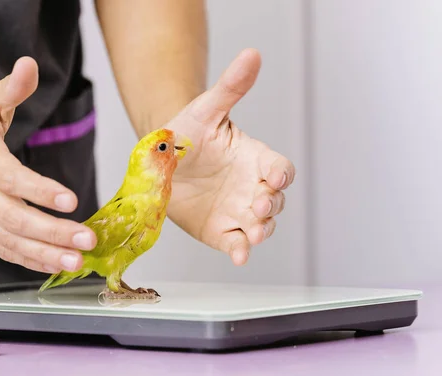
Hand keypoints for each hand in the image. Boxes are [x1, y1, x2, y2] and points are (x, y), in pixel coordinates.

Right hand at [0, 57, 96, 272]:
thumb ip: (11, 88)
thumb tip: (30, 64)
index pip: (10, 177)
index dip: (39, 190)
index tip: (70, 199)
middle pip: (13, 217)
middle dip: (52, 232)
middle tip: (86, 239)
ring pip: (9, 240)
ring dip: (44, 254)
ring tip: (76, 262)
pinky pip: (1, 249)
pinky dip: (28, 260)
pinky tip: (54, 265)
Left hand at [164, 48, 294, 265]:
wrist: (160, 159)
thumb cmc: (187, 132)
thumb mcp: (206, 110)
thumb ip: (230, 87)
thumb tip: (251, 54)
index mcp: (253, 159)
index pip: (279, 168)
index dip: (280, 174)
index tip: (274, 177)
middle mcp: (251, 187)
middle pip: (275, 200)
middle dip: (270, 205)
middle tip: (257, 205)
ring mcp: (237, 210)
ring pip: (261, 225)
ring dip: (261, 230)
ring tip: (253, 232)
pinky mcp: (221, 230)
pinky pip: (236, 242)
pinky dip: (240, 251)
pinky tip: (239, 256)